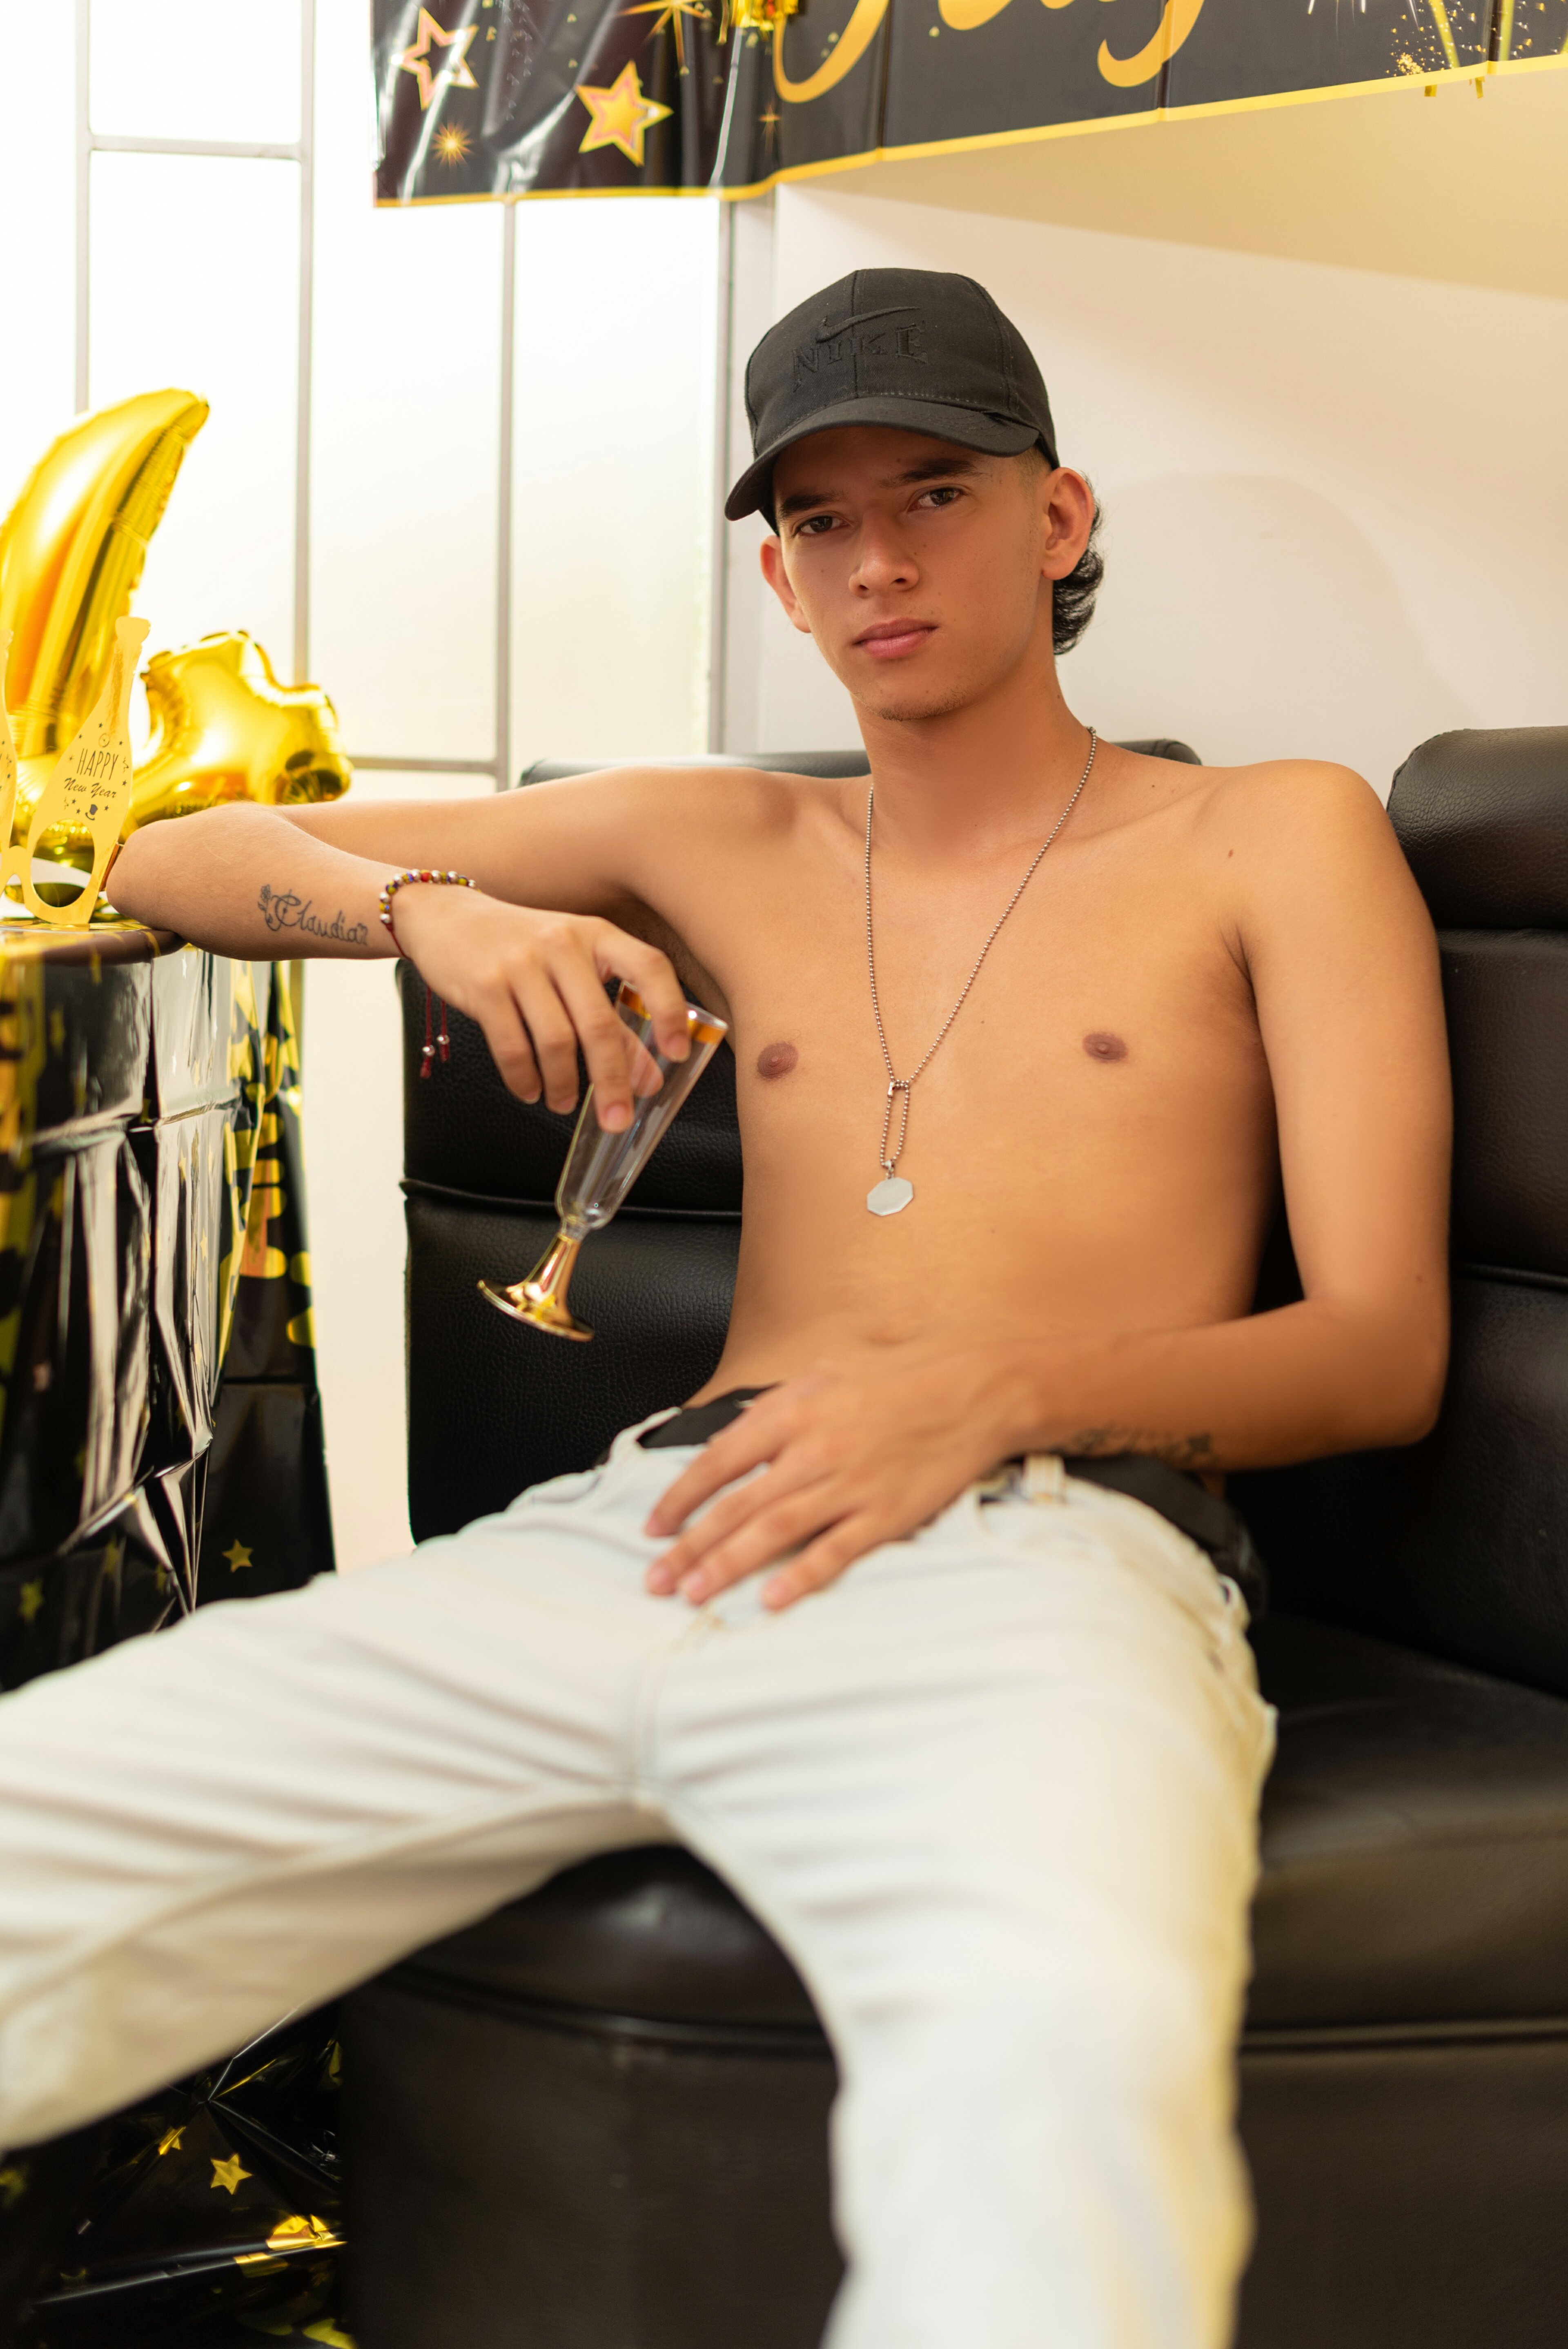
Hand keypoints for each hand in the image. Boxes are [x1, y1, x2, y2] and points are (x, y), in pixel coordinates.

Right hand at [389, 886, 690, 1128]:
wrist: (445, 916)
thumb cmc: (519, 946)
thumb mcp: (571, 966)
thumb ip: (610, 1014)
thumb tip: (647, 1076)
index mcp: (596, 934)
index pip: (648, 967)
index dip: (668, 1012)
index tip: (676, 1054)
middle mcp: (562, 944)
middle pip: (599, 1023)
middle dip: (613, 1081)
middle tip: (617, 1118)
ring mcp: (521, 963)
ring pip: (556, 1042)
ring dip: (564, 1085)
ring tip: (563, 1103)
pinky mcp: (485, 985)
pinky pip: (512, 1047)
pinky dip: (524, 1079)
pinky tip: (531, 1091)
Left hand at [643, 1340, 1029, 1610]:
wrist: (971, 1387)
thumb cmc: (896, 1377)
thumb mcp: (823, 1372)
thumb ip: (774, 1409)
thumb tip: (729, 1439)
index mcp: (793, 1411)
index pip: (718, 1461)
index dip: (680, 1498)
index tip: (654, 1526)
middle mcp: (813, 1450)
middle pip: (736, 1506)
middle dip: (689, 1546)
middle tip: (655, 1580)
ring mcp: (849, 1485)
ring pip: (774, 1532)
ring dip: (727, 1565)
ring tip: (694, 1592)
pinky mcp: (885, 1513)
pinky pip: (834, 1551)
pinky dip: (801, 1576)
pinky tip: (771, 1598)